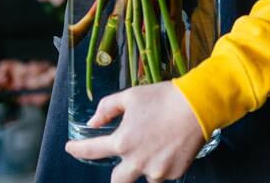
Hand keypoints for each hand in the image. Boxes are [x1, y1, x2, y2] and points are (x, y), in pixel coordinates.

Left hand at [65, 82, 205, 182]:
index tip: (70, 148)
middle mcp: (136, 161)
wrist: (198, 105)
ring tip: (159, 145)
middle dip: (118, 176)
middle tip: (123, 165)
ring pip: (144, 176)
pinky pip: (164, 173)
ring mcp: (156, 170)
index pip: (91, 150)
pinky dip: (164, 163)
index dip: (77, 150)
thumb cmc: (164, 98)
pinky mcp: (173, 173)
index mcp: (122, 142)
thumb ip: (107, 108)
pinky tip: (172, 146)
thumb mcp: (131, 95)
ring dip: (146, 166)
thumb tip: (92, 122)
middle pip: (117, 182)